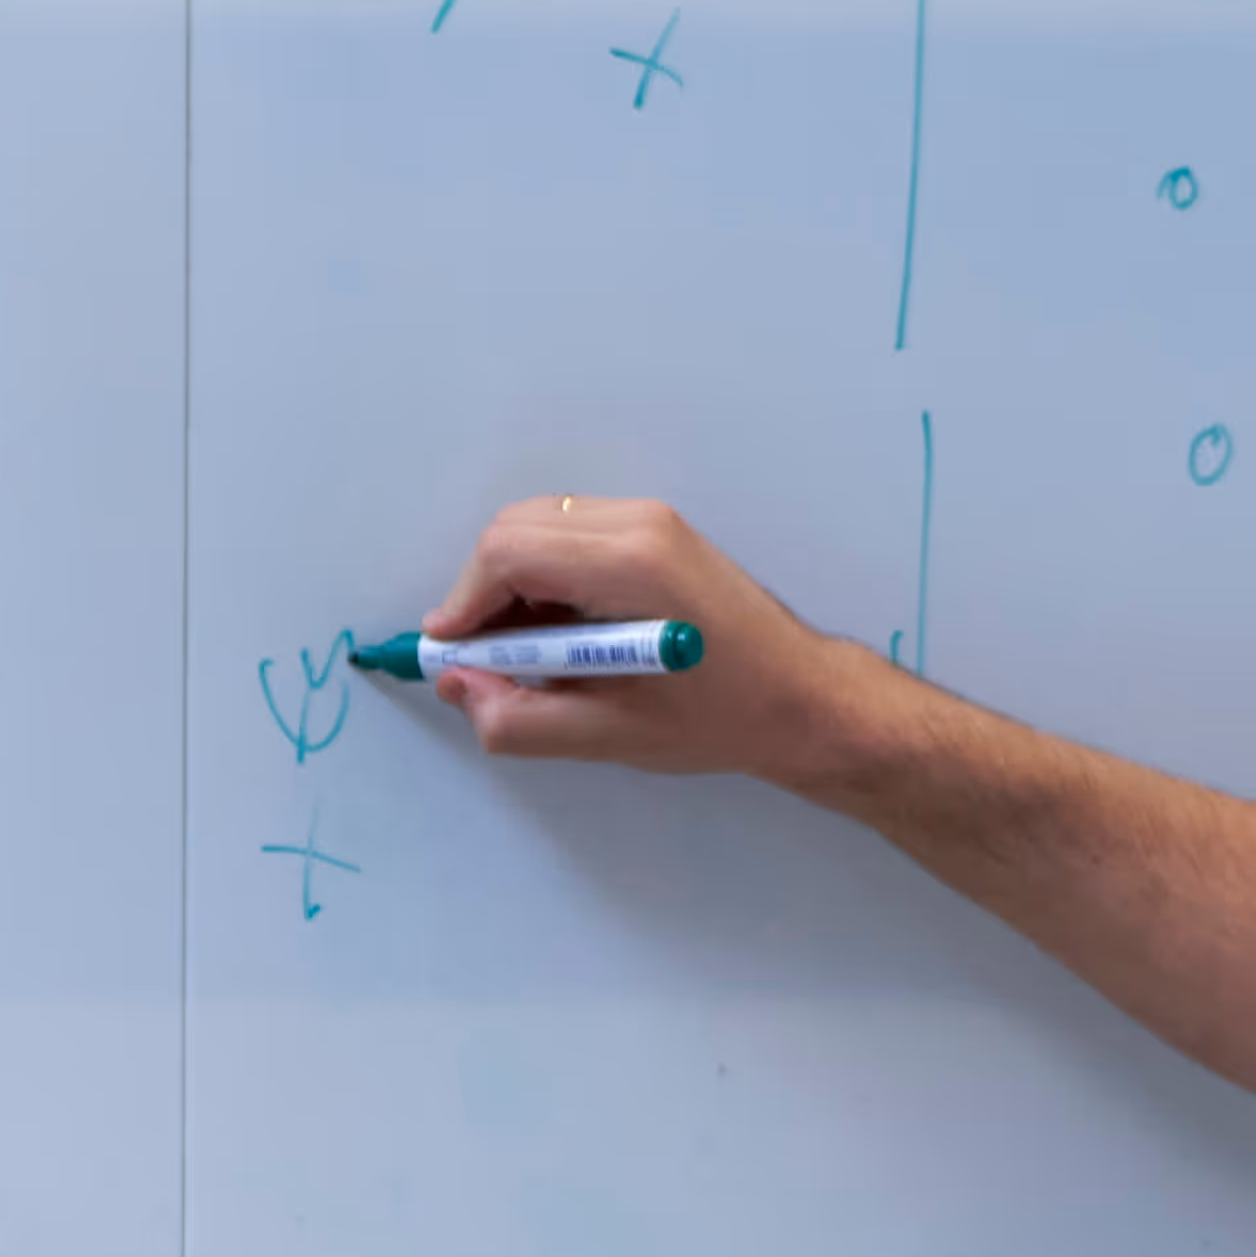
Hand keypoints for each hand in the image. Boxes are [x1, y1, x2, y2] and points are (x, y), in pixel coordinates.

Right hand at [411, 489, 855, 778]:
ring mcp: (653, 521)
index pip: (510, 553)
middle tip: (486, 659)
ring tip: (530, 655)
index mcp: (633, 565)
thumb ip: (520, 718)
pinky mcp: (658, 531)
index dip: (465, 603)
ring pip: (540, 527)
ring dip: (514, 585)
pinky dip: (547, 576)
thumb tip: (458, 685)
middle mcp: (641, 525)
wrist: (804, 700)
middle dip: (484, 592)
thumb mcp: (612, 735)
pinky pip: (572, 534)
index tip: (451, 653)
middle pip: (516, 529)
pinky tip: (565, 636)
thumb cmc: (724, 720)